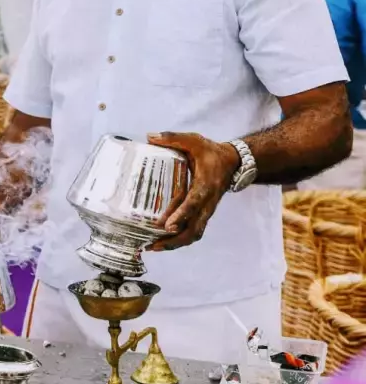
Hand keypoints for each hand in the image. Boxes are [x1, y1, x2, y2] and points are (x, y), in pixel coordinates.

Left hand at [146, 132, 239, 250]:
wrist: (233, 162)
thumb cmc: (211, 152)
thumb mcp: (194, 140)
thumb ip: (172, 138)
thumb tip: (149, 136)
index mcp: (205, 185)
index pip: (193, 203)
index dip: (181, 215)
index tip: (167, 226)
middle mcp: (207, 202)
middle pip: (194, 229)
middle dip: (175, 240)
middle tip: (153, 245)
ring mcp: (206, 210)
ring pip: (194, 234)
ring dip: (175, 243)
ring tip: (153, 247)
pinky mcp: (202, 214)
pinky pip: (192, 230)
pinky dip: (178, 238)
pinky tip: (161, 241)